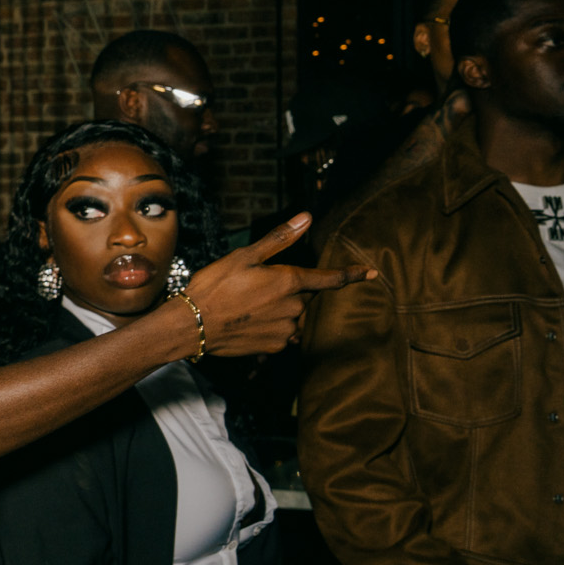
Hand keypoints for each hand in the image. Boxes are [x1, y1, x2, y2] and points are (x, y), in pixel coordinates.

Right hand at [181, 213, 375, 356]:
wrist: (191, 326)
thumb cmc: (214, 287)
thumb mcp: (244, 256)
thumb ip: (279, 239)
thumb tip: (306, 217)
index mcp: (289, 281)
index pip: (330, 278)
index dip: (352, 274)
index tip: (371, 273)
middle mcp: (294, 308)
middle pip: (303, 297)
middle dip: (288, 291)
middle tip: (254, 288)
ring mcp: (285, 329)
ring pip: (292, 316)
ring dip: (279, 310)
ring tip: (247, 306)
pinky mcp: (274, 346)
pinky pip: (282, 334)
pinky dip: (270, 326)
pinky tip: (248, 322)